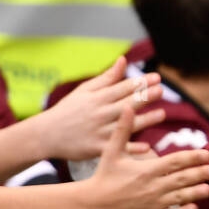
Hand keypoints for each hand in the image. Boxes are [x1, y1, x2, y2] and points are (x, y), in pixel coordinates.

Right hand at [38, 56, 166, 160]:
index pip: (122, 88)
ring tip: (162, 114)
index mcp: (98, 98)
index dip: (140, 82)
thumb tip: (123, 60)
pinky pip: (117, 148)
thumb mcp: (84, 91)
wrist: (46, 134)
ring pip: (126, 125)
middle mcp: (100, 113)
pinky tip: (147, 147)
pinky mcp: (98, 148)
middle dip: (144, 96)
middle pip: (126, 104)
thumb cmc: (68, 110)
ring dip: (145, 120)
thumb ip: (106, 78)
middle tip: (161, 90)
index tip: (156, 77)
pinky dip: (131, 148)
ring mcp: (100, 131)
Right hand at [86, 106, 208, 208]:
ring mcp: (152, 203)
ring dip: (197, 193)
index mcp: (146, 169)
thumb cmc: (104, 175)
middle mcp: (152, 186)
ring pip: (180, 198)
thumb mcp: (111, 151)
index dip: (194, 157)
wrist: (92, 203)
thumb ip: (123, 130)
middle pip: (182, 179)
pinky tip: (195, 208)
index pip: (175, 161)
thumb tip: (128, 107)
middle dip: (202, 174)